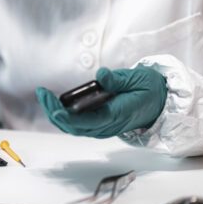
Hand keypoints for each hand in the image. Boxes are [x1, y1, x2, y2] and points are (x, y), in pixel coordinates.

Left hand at [37, 65, 166, 137]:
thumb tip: (101, 75)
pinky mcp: (99, 124)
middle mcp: (108, 125)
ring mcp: (103, 127)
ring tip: (44, 96)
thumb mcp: (138, 79)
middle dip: (55, 112)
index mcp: (118, 115)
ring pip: (74, 127)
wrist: (159, 102)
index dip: (70, 118)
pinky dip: (63, 115)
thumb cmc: (148, 89)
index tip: (55, 109)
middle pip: (75, 127)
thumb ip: (119, 80)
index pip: (90, 122)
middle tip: (43, 93)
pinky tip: (54, 102)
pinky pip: (78, 124)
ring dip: (56, 114)